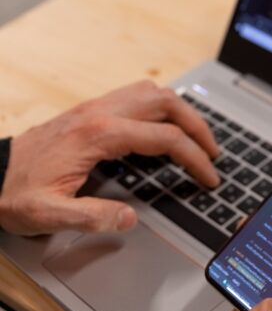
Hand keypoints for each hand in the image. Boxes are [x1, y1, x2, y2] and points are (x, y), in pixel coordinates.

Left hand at [0, 80, 219, 235]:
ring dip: (181, 112)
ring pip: (152, 93)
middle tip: (213, 153)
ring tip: (195, 138)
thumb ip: (93, 217)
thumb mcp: (49, 215)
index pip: (164, 138)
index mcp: (98, 135)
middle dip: (198, 127)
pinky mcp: (89, 111)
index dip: (194, 158)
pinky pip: (136, 97)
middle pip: (165, 102)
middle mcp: (99, 113)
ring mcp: (94, 108)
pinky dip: (160, 109)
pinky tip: (163, 130)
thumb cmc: (14, 193)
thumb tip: (130, 218)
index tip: (208, 177)